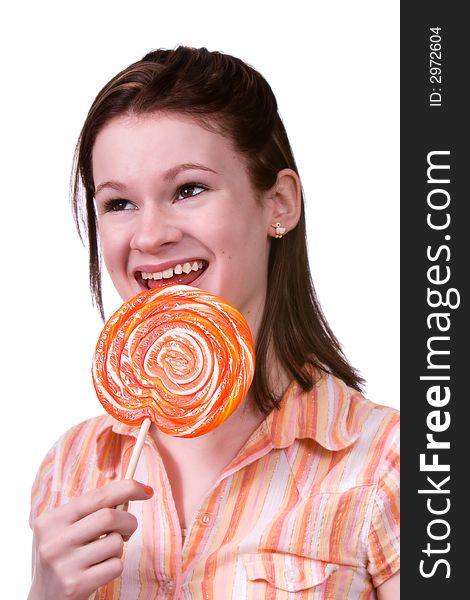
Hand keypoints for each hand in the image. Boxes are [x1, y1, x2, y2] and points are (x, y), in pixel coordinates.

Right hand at [28, 479, 153, 599]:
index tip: (147, 490)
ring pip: (115, 542)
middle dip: (128, 521)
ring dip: (119, 548)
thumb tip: (130, 494)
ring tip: (104, 555)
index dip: (127, 488)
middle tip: (128, 530)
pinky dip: (115, 566)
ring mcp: (63, 564)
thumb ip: (93, 512)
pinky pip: (115, 566)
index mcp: (50, 520)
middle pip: (109, 516)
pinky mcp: (75, 585)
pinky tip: (99, 571)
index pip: (97, 496)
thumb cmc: (64, 558)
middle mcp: (53, 541)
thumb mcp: (67, 531)